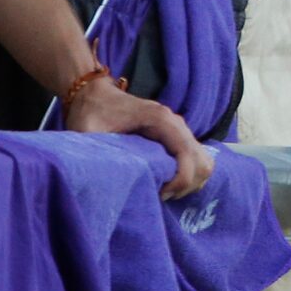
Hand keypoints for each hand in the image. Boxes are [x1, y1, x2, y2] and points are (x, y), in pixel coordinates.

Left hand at [66, 76, 213, 199]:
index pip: (187, 154)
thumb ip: (96, 153)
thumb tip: (100, 181)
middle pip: (202, 162)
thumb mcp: (87, 132)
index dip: (179, 181)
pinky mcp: (175, 138)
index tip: (158, 194)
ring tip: (163, 192)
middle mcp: (175, 123)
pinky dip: (188, 178)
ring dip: (189, 184)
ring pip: (204, 163)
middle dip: (185, 186)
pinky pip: (196, 161)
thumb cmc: (91, 113)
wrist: (94, 94)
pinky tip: (166, 185)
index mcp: (159, 120)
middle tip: (159, 195)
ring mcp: (178, 130)